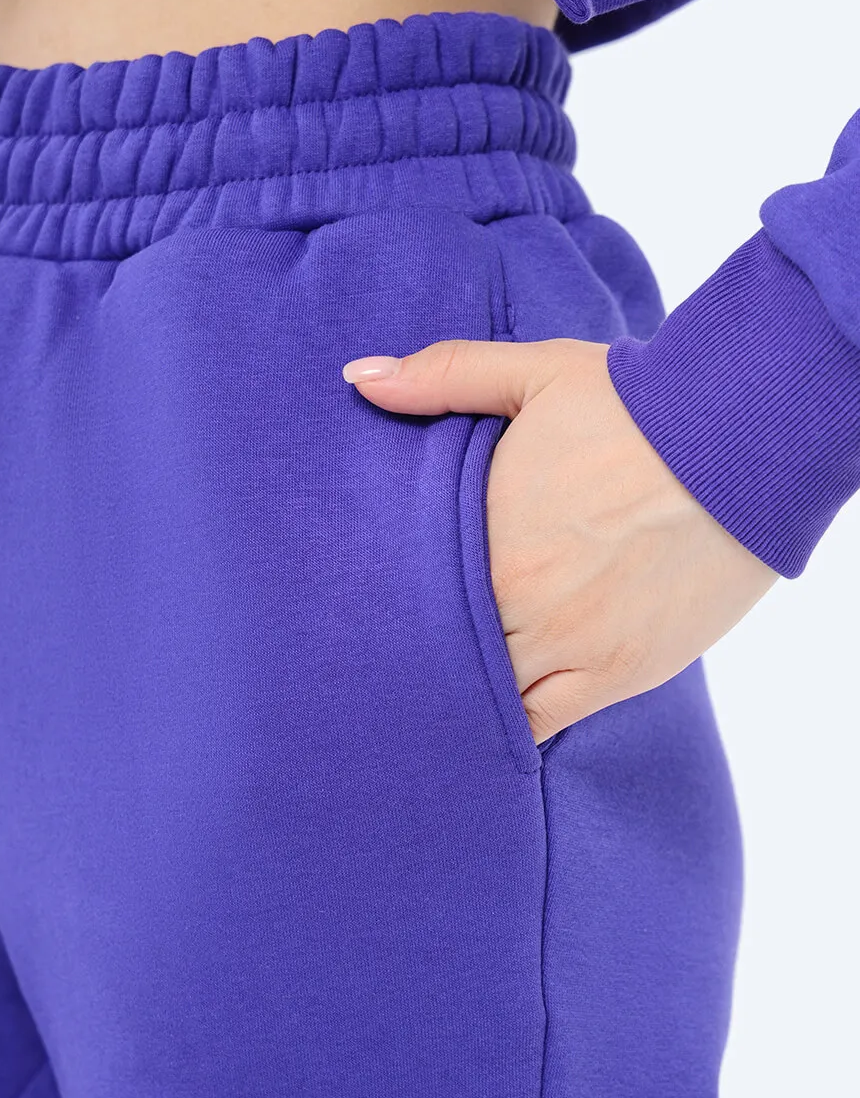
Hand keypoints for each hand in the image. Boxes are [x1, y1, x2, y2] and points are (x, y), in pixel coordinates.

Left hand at [343, 338, 778, 743]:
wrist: (741, 442)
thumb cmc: (636, 407)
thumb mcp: (533, 374)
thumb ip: (442, 378)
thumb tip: (357, 378)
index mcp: (483, 534)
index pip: (405, 587)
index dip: (386, 598)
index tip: (371, 601)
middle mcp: (515, 600)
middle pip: (439, 646)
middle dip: (420, 645)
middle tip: (394, 649)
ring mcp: (566, 645)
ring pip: (483, 693)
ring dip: (462, 687)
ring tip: (442, 681)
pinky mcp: (616, 673)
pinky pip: (542, 722)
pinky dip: (513, 722)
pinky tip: (495, 712)